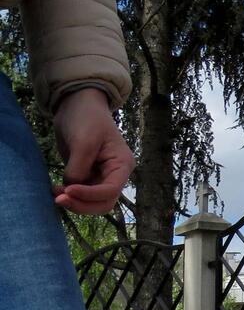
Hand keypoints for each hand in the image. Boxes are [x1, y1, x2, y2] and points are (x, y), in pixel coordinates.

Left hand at [52, 88, 134, 213]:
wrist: (77, 105)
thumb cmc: (87, 118)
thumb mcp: (84, 142)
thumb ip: (79, 168)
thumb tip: (71, 188)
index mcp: (122, 165)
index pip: (110, 190)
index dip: (90, 195)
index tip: (68, 189)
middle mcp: (114, 174)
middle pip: (103, 203)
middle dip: (82, 204)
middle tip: (59, 199)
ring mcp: (100, 176)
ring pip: (91, 202)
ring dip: (74, 201)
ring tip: (55, 193)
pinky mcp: (86, 175)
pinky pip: (80, 194)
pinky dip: (68, 195)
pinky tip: (55, 188)